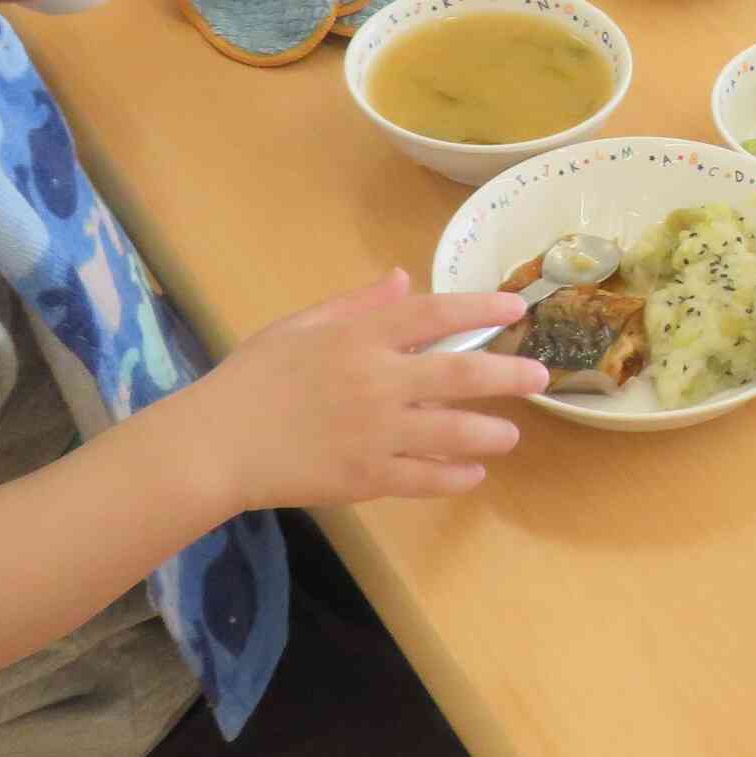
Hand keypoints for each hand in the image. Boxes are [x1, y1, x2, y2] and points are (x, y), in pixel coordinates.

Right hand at [182, 270, 546, 510]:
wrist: (216, 444)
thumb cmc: (253, 378)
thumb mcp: (299, 326)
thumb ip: (356, 305)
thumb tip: (403, 279)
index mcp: (359, 337)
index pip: (434, 313)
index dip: (480, 307)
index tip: (515, 308)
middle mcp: (377, 380)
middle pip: (460, 372)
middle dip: (508, 373)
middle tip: (540, 377)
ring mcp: (376, 431)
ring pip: (454, 431)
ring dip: (490, 432)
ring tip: (509, 435)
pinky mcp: (367, 476)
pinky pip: (426, 477)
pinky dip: (456, 476)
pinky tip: (473, 473)